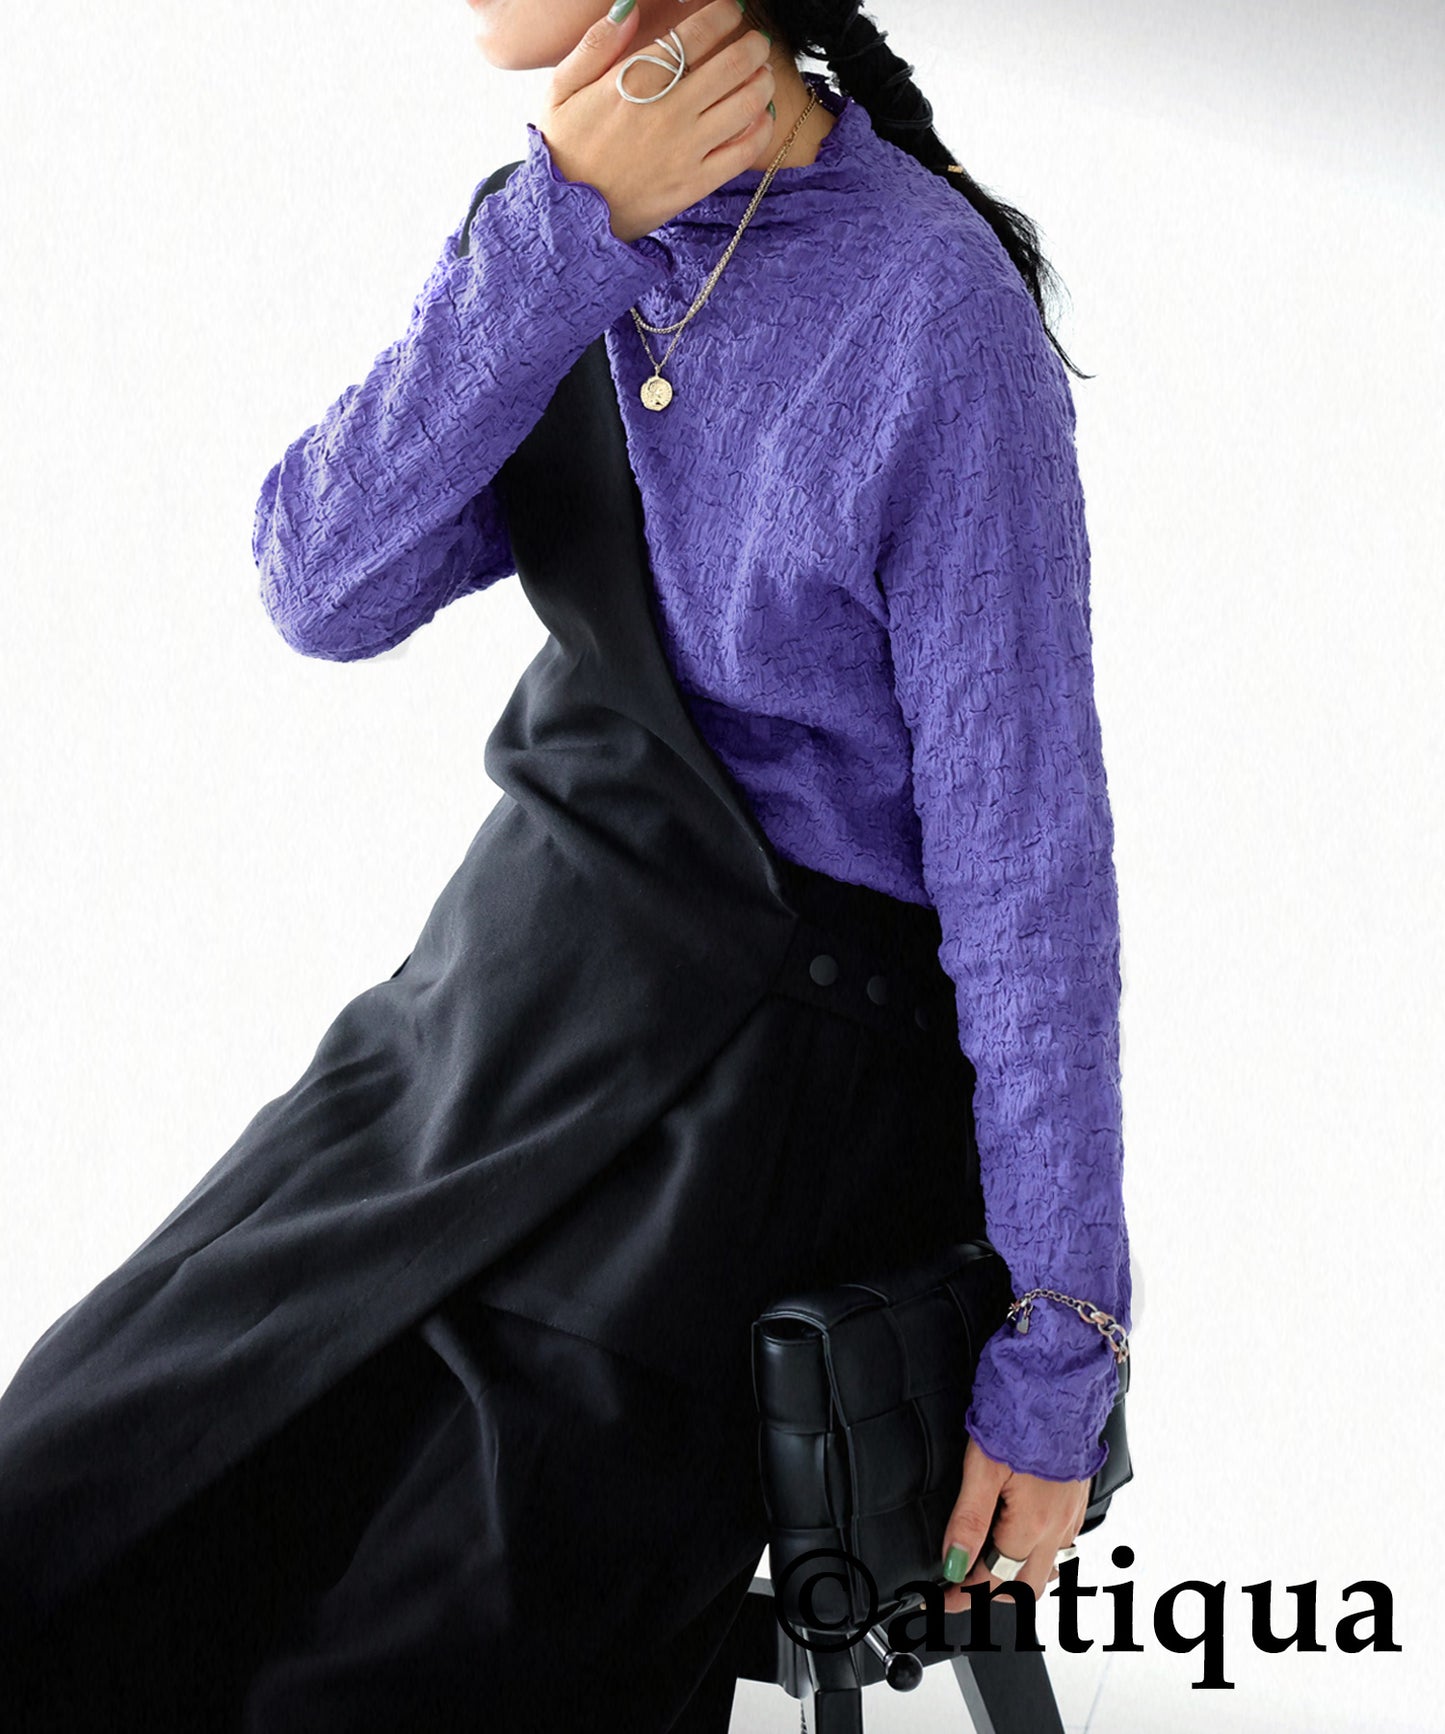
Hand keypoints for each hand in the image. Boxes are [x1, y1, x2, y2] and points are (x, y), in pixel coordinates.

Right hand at [538, 0, 777, 242]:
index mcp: (636, 83)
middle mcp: (669, 113)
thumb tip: (628, 6)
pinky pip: (743, 152)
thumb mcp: (560, 89)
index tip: (733, 10)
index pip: (695, 35)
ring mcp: (686, 151)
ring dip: (762, 82)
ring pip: (746, 105)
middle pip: (732, 66)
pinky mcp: (696, 184)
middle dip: (752, 45)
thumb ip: (595, 44)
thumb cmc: (563, 150)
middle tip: (756, 41)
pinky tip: (760, 117)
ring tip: (762, 74)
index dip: (723, 15)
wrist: (568, 218)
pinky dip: (760, 129)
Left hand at [938, 1432, 1090, 1607]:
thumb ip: (968, 1519)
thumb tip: (952, 1561)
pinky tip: (1020, 1541)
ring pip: (1047, 1570)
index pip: (994, 1582)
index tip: (942, 1600)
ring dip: (1016, 1579)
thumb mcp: (983, 1467)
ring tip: (985, 1569)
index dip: (964, 1597)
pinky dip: (1036, 1556)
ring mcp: (1071, 1516)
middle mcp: (1057, 1528)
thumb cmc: (1022, 1416)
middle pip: (1025, 1588)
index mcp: (1031, 1526)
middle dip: (991, 1596)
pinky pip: (1060, 1546)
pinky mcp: (1076, 1501)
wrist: (1059, 1383)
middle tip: (959, 1589)